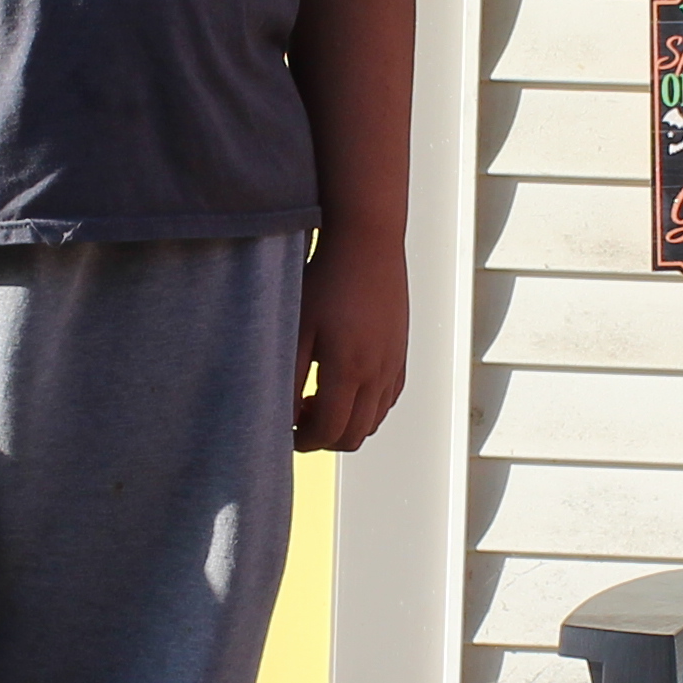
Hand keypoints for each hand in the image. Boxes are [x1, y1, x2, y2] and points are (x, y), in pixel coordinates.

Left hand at [297, 230, 406, 453]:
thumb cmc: (326, 278)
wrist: (367, 241)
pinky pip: (388, 399)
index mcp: (348, 369)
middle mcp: (377, 373)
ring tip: (318, 399)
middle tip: (298, 418)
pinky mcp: (400, 353)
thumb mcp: (296, 325)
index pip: (328, 430)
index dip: (303, 441)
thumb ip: (287, 374)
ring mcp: (393, 364)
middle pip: (354, 435)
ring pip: (373, 421)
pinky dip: (367, 408)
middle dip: (323, 438)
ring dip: (346, 423)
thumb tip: (282, 413)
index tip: (284, 431)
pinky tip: (345, 385)